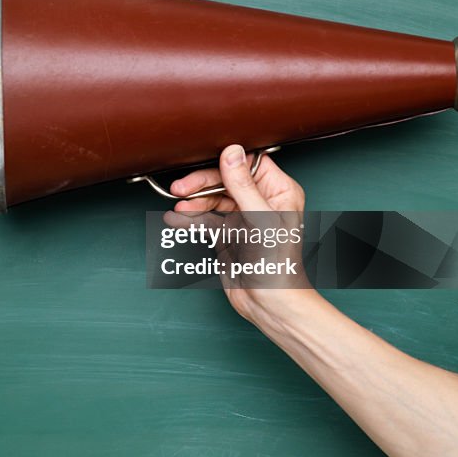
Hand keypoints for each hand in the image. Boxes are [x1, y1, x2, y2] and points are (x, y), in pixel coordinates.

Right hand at [167, 144, 312, 322]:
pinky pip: (205, 219)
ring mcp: (243, 217)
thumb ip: (243, 185)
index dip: (226, 163)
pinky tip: (177, 220)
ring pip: (212, 199)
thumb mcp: (260, 219)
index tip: (204, 166)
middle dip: (201, 184)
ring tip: (179, 209)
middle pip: (225, 180)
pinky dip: (190, 219)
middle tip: (181, 188)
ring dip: (193, 202)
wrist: (268, 304)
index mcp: (279, 192)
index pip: (250, 163)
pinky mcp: (228, 233)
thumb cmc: (278, 265)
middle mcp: (261, 201)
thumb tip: (231, 153)